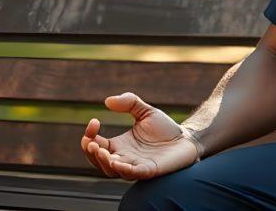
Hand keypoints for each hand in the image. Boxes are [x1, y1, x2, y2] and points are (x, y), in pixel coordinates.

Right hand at [80, 92, 199, 179]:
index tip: (93, 121)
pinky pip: (133, 174)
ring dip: (103, 161)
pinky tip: (117, 162)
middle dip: (91, 153)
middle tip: (92, 142)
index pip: (95, 145)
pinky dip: (123, 170)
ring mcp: (135, 165)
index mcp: (119, 145)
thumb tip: (108, 100)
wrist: (187, 138)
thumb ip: (129, 102)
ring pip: (112, 170)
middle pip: (99, 161)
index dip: (89, 136)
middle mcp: (123, 158)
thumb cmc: (164, 129)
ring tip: (100, 149)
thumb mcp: (145, 112)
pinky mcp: (149, 170)